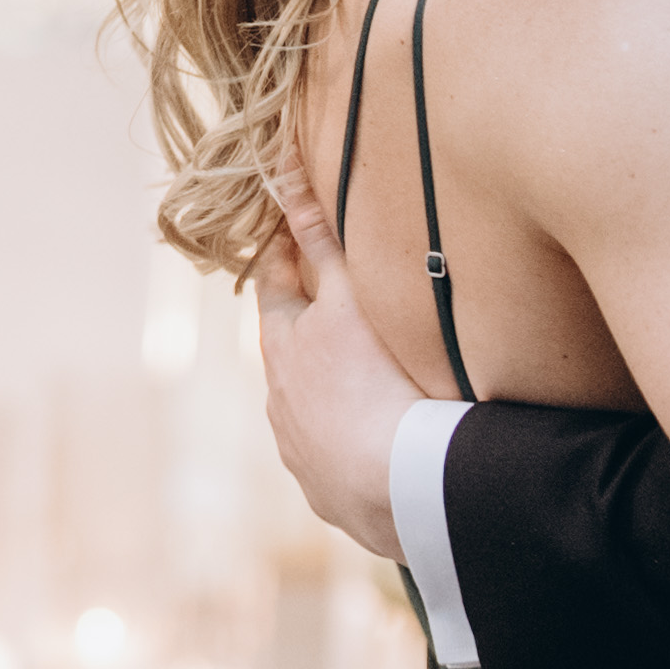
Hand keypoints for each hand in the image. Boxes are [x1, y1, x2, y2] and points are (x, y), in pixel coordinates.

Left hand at [253, 165, 415, 559]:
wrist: (394, 486)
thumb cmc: (372, 381)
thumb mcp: (347, 299)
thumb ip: (319, 241)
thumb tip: (284, 174)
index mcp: (281, 350)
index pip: (275, 289)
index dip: (284, 258)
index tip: (292, 235)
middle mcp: (280, 404)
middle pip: (288, 353)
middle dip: (307, 328)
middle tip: (332, 309)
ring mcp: (302, 454)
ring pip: (308, 410)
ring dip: (327, 393)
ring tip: (360, 383)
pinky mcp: (331, 494)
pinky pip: (335, 460)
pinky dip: (349, 444)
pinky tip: (374, 446)